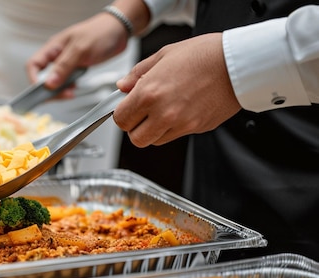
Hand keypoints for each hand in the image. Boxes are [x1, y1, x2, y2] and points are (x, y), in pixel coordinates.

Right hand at [26, 12, 128, 96]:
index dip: (34, 79)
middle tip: (61, 95)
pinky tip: (74, 89)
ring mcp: (66, 62)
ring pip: (54, 81)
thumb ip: (64, 67)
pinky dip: (68, 88)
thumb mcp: (81, 50)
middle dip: (50, 89)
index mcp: (53, 47)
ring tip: (70, 93)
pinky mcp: (75, 67)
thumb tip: (49, 83)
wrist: (119, 31)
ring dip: (60, 90)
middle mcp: (57, 55)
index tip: (43, 90)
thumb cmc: (101, 32)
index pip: (33, 65)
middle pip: (42, 76)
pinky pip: (66, 81)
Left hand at [113, 33, 241, 146]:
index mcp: (150, 93)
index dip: (122, 114)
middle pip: (136, 139)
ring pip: (155, 141)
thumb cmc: (205, 54)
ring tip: (162, 110)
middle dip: (135, 127)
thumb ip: (138, 74)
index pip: (120, 120)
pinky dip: (172, 128)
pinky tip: (180, 109)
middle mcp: (163, 113)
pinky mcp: (196, 129)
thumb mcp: (164, 55)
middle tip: (141, 113)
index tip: (126, 108)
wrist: (238, 62)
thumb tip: (123, 86)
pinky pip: (175, 136)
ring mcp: (181, 124)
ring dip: (153, 130)